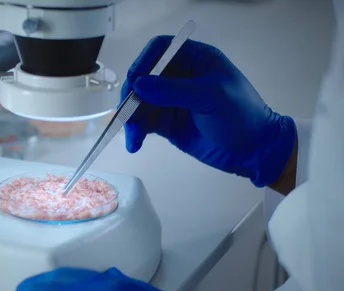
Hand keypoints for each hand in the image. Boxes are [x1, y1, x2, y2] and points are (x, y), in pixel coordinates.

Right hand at [122, 36, 296, 186]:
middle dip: (132, 95)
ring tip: (133, 135)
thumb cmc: (242, 116)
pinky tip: (135, 143)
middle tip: (127, 112)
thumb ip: (173, 90)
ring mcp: (172, 101)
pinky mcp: (167, 123)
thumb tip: (139, 85)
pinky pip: (144, 123)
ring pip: (140, 102)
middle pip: (143, 77)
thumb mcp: (210, 97)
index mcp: (195, 59)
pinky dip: (136, 132)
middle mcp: (180, 77)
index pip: (160, 50)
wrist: (254, 150)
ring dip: (131, 117)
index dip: (144, 62)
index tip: (135, 81)